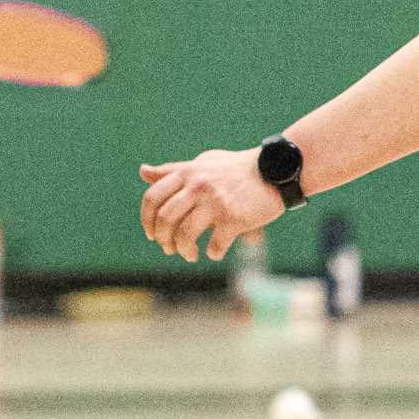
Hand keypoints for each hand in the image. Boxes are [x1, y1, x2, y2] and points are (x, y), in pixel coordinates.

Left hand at [139, 149, 283, 262]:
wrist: (276, 170)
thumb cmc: (236, 168)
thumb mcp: (203, 163)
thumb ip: (174, 170)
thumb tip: (142, 171)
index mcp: (188, 173)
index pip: (152, 198)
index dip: (147, 220)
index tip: (152, 234)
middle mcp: (198, 186)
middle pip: (166, 219)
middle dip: (164, 239)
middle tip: (170, 249)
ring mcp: (217, 203)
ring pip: (186, 235)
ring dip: (184, 251)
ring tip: (189, 255)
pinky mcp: (235, 218)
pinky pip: (216, 245)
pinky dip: (213, 253)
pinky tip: (214, 252)